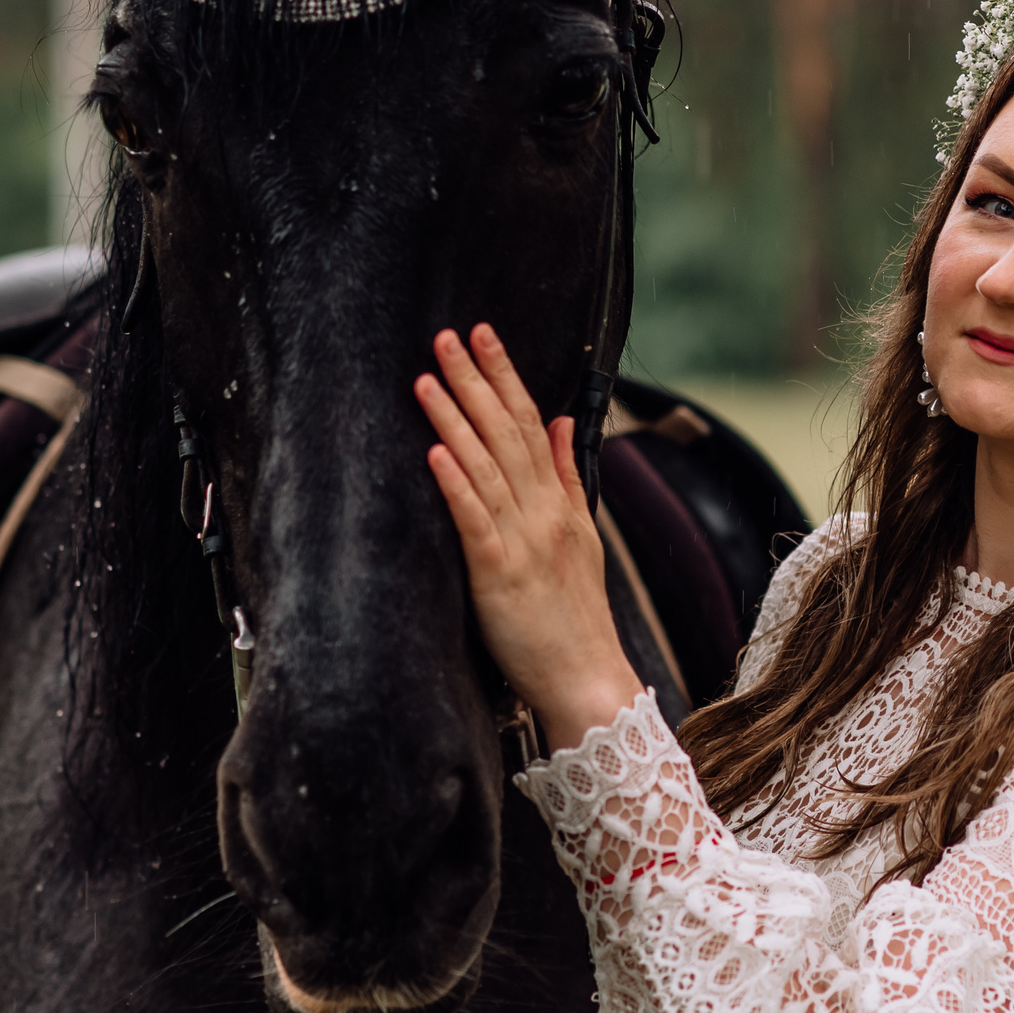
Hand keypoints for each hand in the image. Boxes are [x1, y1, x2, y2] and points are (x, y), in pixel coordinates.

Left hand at [417, 324, 643, 750]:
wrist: (587, 678)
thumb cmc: (576, 615)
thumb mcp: (581, 537)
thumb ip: (567, 477)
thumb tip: (560, 422)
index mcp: (559, 502)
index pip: (532, 422)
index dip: (506, 376)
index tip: (482, 334)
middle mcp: (543, 512)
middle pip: (507, 433)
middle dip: (476, 380)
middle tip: (447, 334)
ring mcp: (522, 541)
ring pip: (486, 467)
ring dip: (455, 420)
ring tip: (426, 379)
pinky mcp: (499, 575)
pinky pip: (475, 522)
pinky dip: (456, 485)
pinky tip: (435, 453)